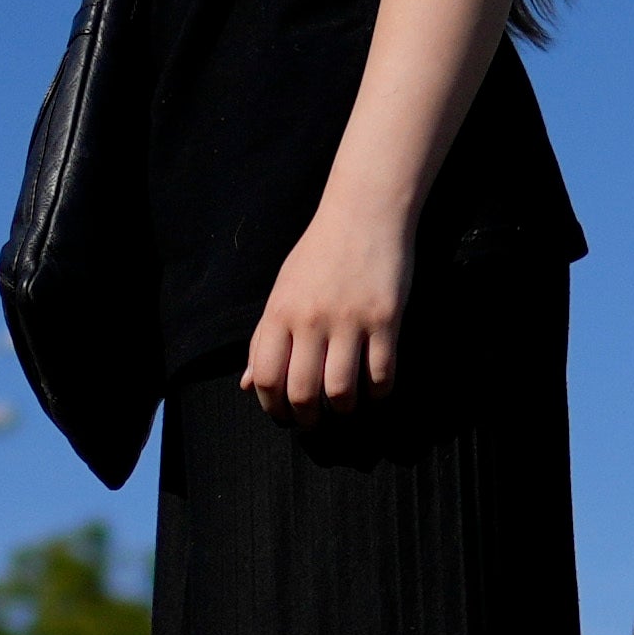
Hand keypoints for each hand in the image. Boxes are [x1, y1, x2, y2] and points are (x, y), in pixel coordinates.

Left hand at [245, 194, 413, 411]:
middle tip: (314, 422)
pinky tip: (375, 391)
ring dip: (343, 411)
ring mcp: (350, 320)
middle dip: (307, 420)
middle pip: (302, 392)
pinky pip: (381, 374)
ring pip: (342, 391)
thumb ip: (263, 338)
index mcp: (280, 312)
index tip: (283, 415)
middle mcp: (311, 319)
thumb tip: (247, 384)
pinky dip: (378, 393)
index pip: (265, 377)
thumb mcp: (282, 291)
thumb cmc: (320, 253)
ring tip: (345, 408)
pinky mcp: (386, 319)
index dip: (272, 407)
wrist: (365, 212)